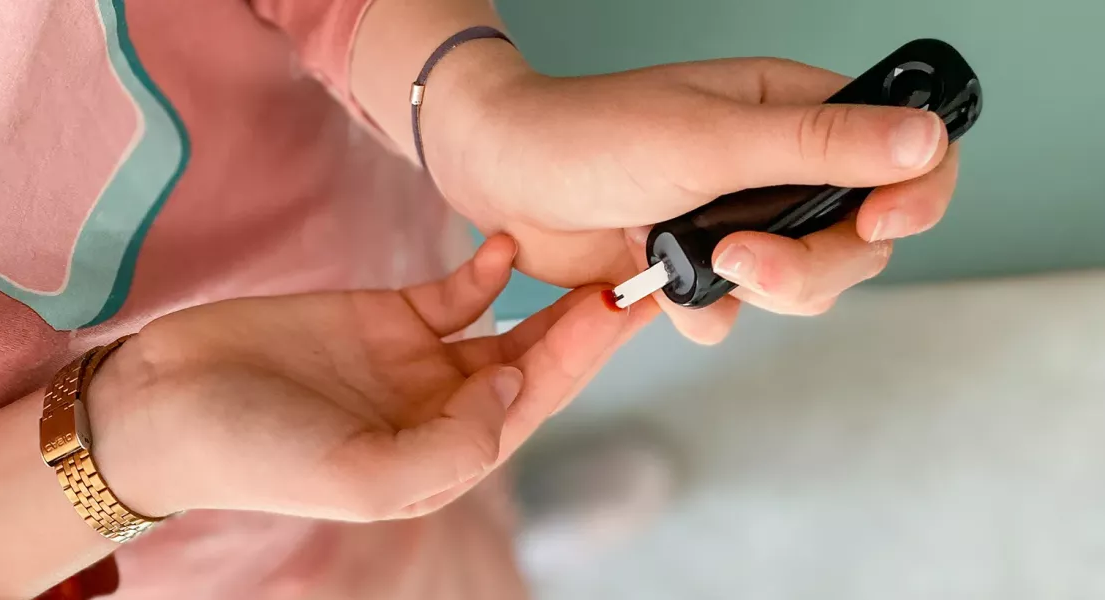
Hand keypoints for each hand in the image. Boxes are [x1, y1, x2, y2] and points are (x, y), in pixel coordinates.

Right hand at [89, 235, 656, 521]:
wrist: (164, 405)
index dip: (583, 360)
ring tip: (592, 252)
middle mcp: (438, 411)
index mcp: (442, 457)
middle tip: (635, 272)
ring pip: (504, 327)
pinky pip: (451, 293)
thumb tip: (515, 382)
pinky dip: (484, 270)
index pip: (532, 404)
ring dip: (548, 296)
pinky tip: (508, 244)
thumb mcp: (361, 475)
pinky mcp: (381, 319)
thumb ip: (453, 444)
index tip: (624, 310)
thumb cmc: (253, 453)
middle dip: (583, 324)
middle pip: (533, 363)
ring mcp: (412, 363)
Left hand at [425, 52, 957, 343]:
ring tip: (695, 262)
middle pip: (857, 239)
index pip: (903, 154)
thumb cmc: (591, 133)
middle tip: (741, 256)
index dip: (914, 194)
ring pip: (802, 285)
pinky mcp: (696, 266)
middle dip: (812, 265)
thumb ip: (818, 146)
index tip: (879, 221)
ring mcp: (738, 221)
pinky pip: (735, 312)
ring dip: (760, 291)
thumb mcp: (710, 137)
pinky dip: (705, 312)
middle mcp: (775, 169)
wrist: (501, 174)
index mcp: (794, 114)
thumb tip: (925, 139)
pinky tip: (659, 287)